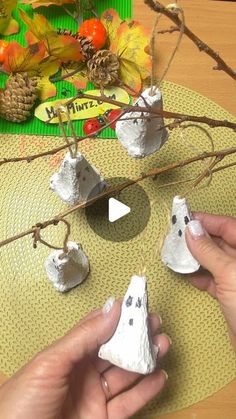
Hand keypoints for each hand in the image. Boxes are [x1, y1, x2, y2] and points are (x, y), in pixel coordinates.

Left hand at [0, 298, 169, 418]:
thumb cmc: (21, 404)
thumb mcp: (50, 363)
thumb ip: (83, 336)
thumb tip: (112, 309)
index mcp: (68, 354)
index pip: (97, 329)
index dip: (117, 316)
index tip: (137, 303)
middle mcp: (82, 372)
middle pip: (115, 350)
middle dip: (136, 336)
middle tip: (155, 323)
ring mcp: (94, 397)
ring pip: (126, 374)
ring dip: (146, 359)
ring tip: (163, 344)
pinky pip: (129, 403)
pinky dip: (147, 390)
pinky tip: (159, 376)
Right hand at [186, 213, 235, 348]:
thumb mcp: (230, 273)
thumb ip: (209, 250)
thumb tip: (191, 229)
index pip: (228, 226)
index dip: (207, 221)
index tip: (185, 217)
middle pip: (220, 242)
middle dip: (198, 238)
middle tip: (176, 236)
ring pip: (214, 260)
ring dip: (195, 257)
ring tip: (176, 254)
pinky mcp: (230, 295)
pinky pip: (212, 279)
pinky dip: (198, 276)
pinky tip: (185, 273)